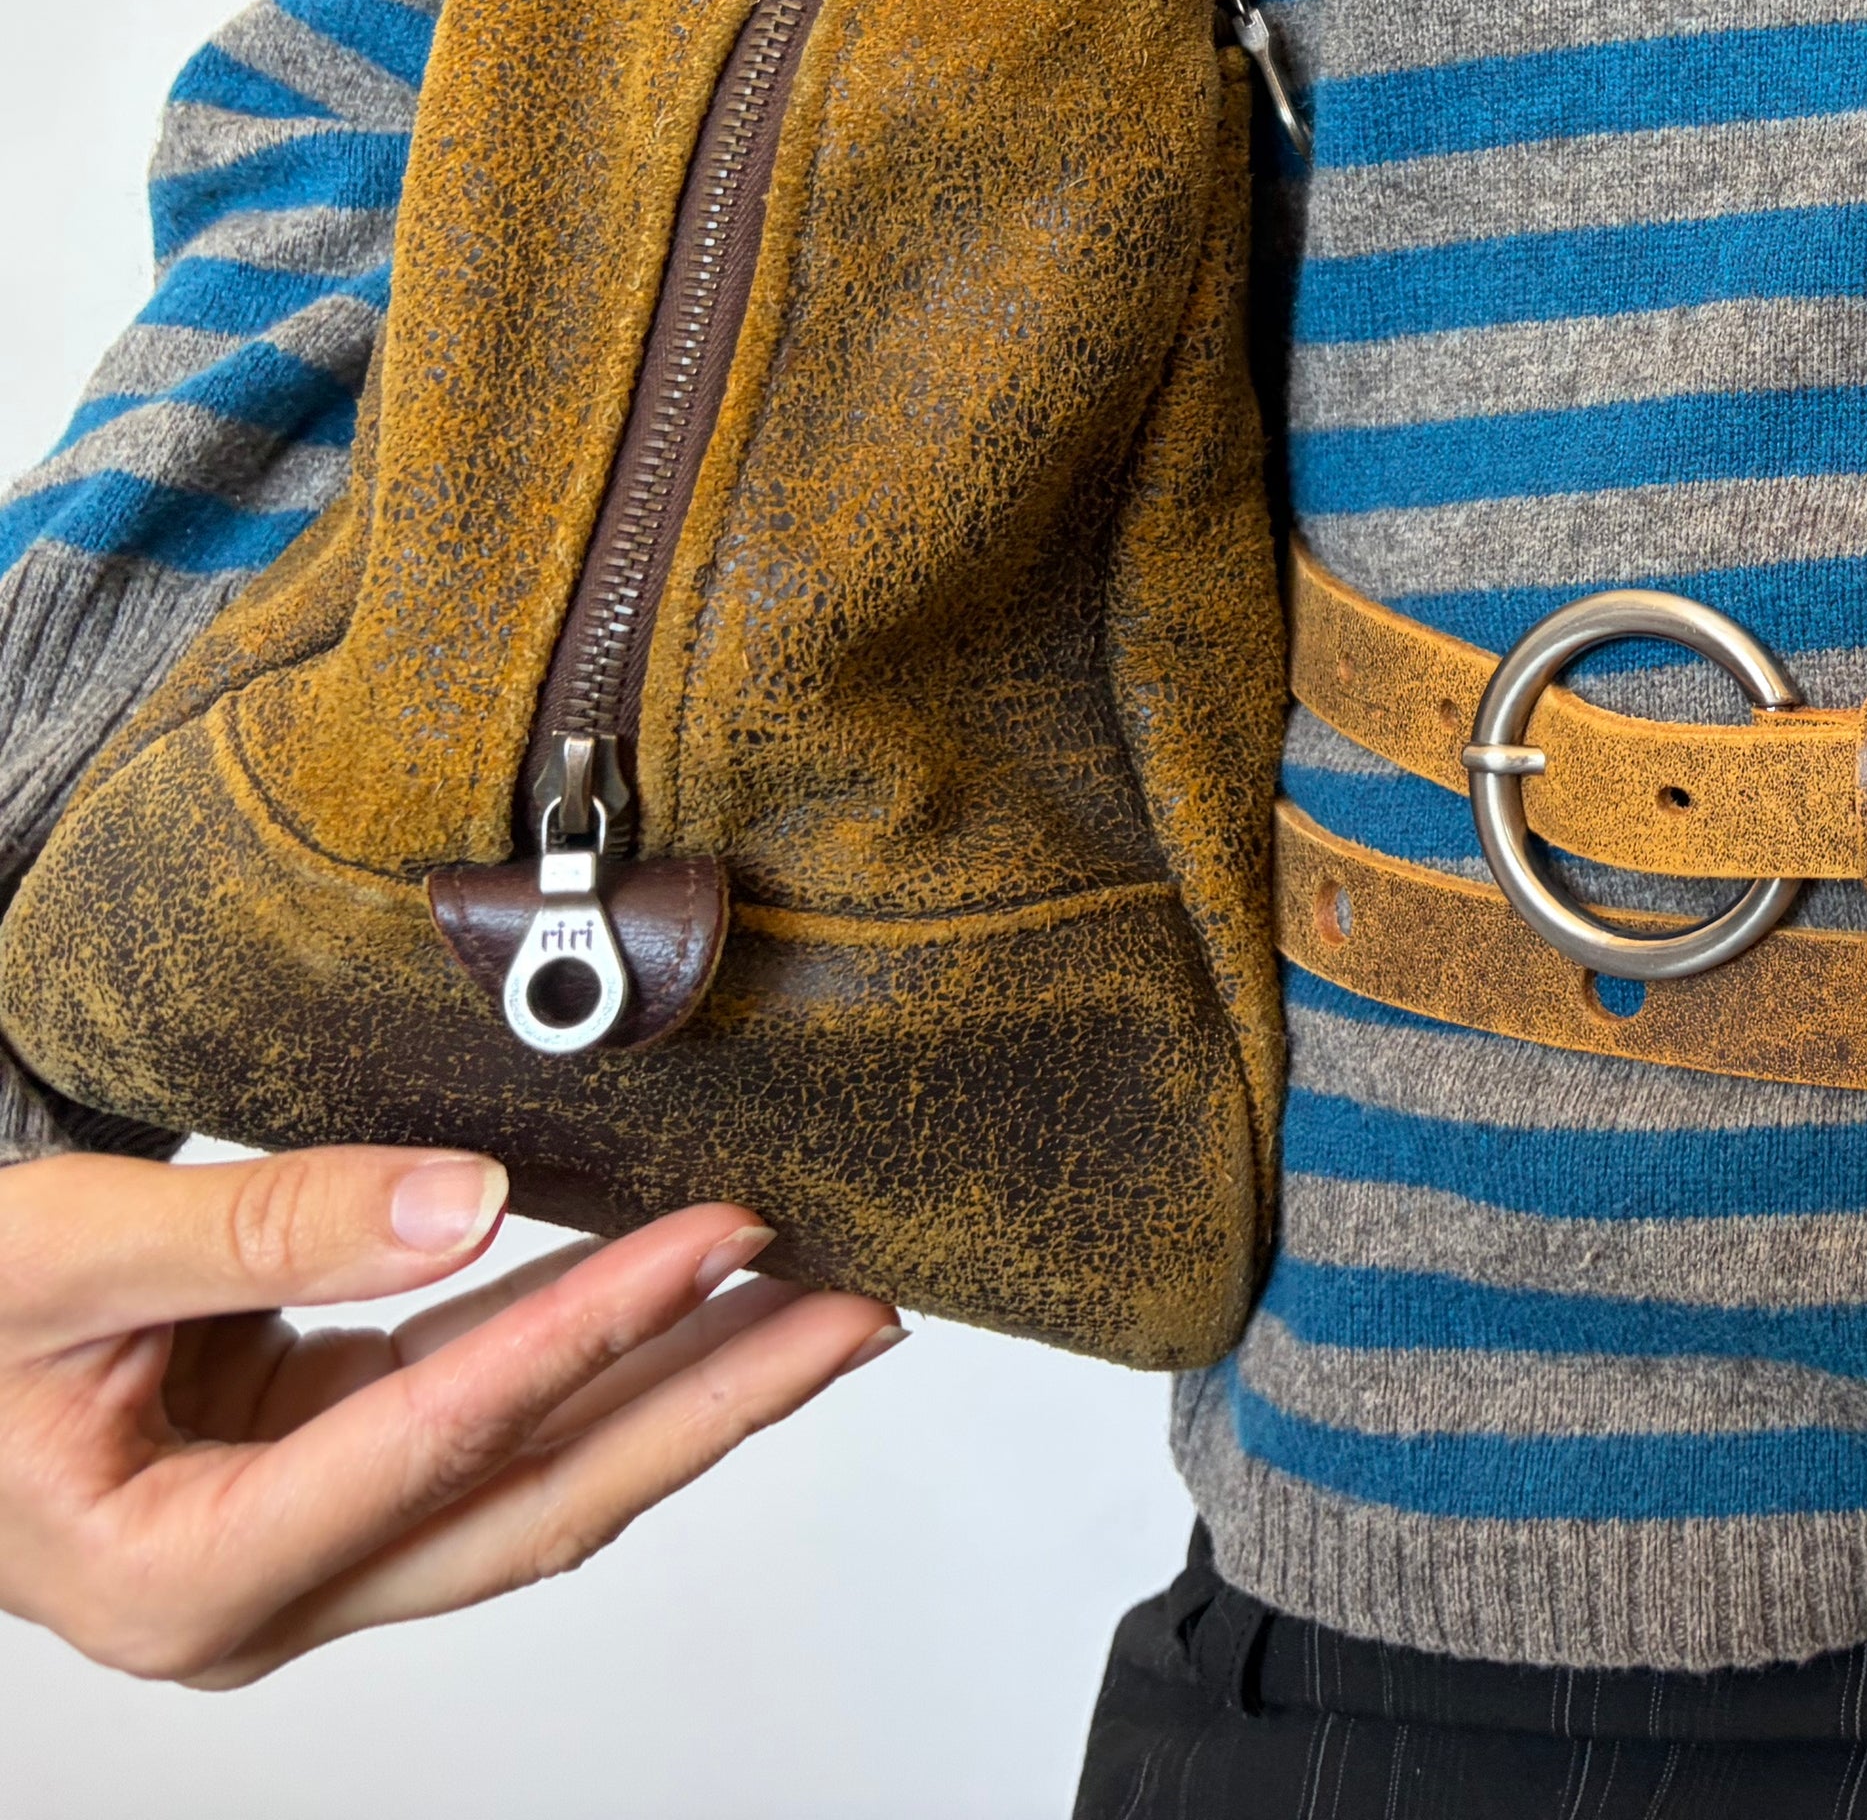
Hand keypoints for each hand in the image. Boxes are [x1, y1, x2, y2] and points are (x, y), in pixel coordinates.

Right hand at [0, 1145, 899, 1685]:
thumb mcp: (62, 1256)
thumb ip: (266, 1228)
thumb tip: (471, 1196)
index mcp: (178, 1574)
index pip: (439, 1443)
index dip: (592, 1336)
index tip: (724, 1246)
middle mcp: (258, 1600)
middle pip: (536, 1504)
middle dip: (714, 1404)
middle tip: (859, 1311)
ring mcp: (305, 1556)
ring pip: (537, 1482)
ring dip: (687, 1391)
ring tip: (827, 1304)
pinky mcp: (329, 1493)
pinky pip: (494, 1433)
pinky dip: (598, 1361)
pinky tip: (698, 1295)